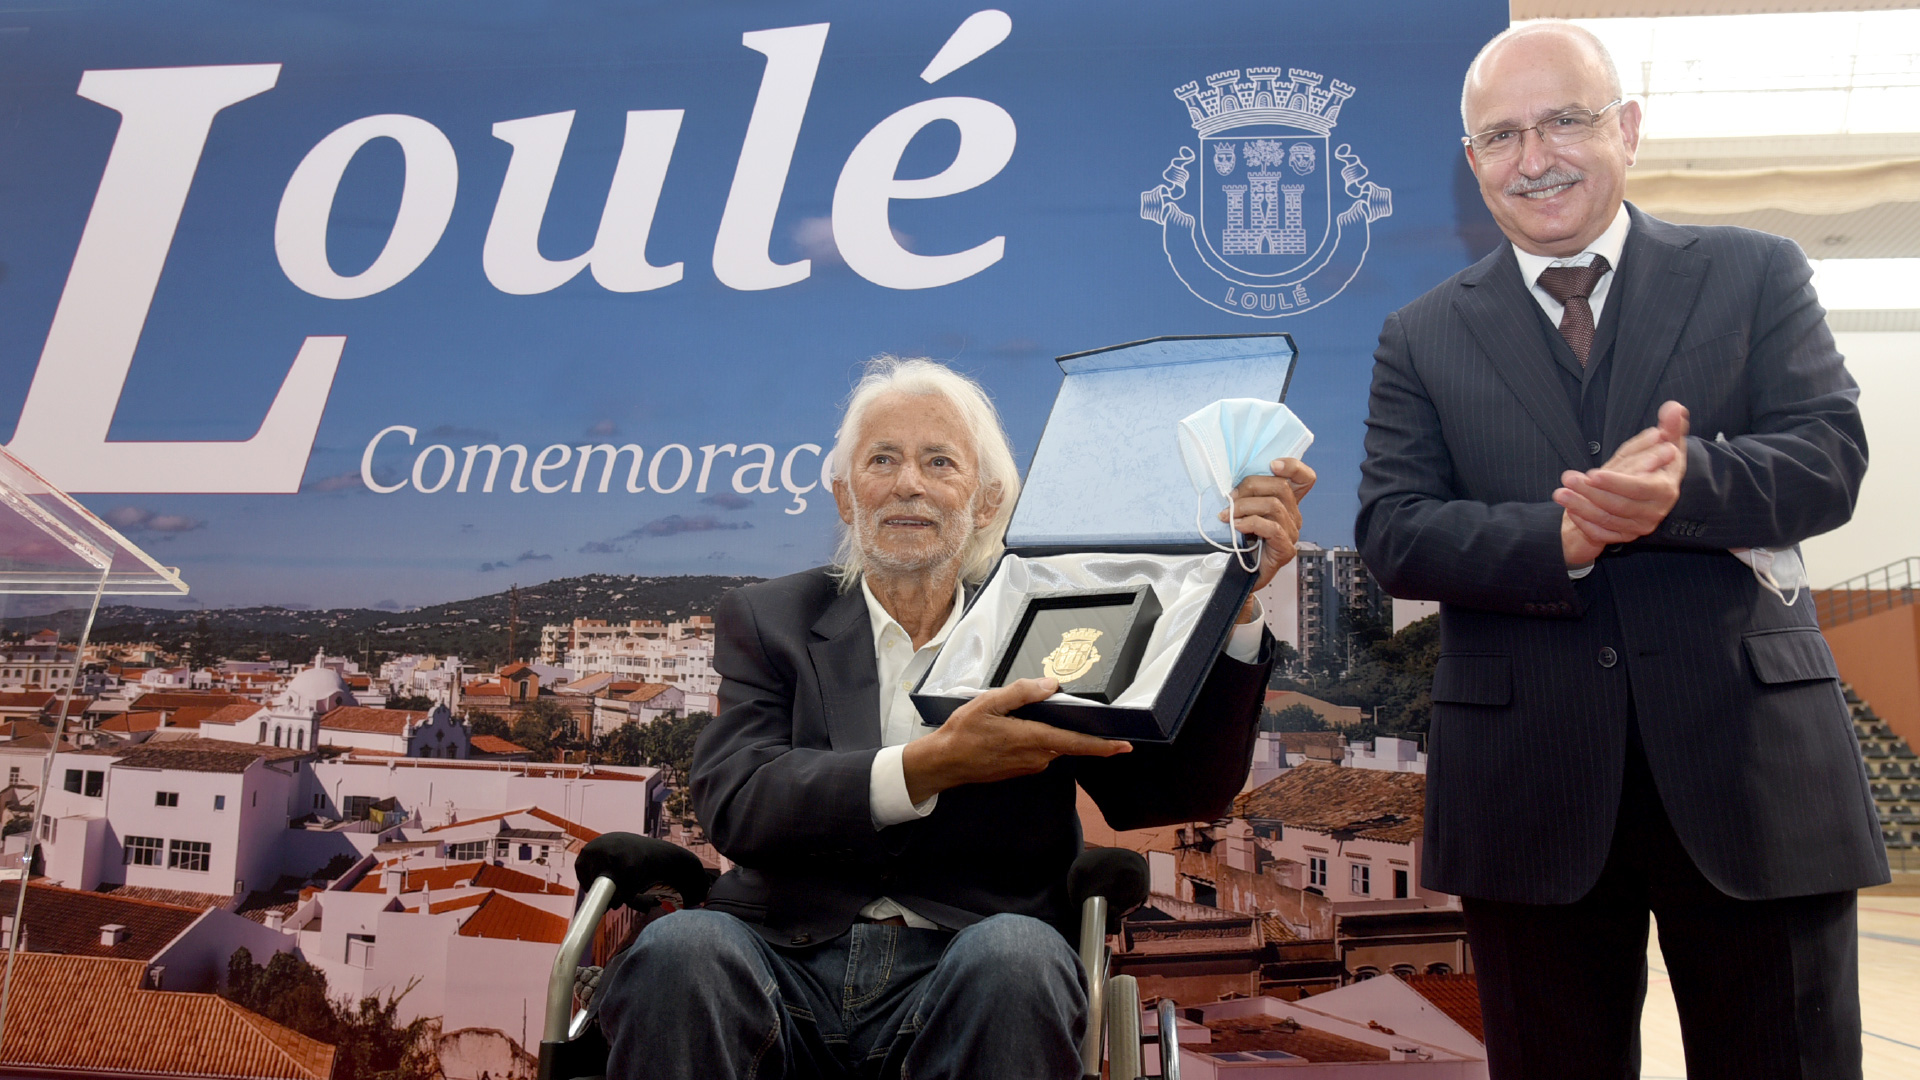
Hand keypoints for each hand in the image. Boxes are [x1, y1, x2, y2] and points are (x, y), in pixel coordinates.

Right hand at [901, 678, 1130, 803]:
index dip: (1103, 745)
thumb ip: (1022, 692)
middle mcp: (1036, 757)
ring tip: (1030, 714)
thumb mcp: (989, 702)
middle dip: (1077, 729)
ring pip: (1053, 745)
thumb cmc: (963, 733)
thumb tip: (1051, 685)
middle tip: (1073, 710)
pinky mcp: (1020, 768)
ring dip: (1051, 731)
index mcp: (1032, 739)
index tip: (1125, 745)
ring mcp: (1028, 765)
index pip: (1076, 743)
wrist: (944, 763)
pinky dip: (1038, 737)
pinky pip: (1039, 750)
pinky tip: (1018, 727)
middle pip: (1068, 742)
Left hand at [1221, 458, 1316, 602]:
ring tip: (1227, 515)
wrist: (1241, 576)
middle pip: (1281, 487)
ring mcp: (1292, 533)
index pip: (1305, 478)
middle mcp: (1294, 516)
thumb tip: (1234, 484)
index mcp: (1287, 503)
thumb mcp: (1244, 511)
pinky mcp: (1286, 550)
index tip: (1272, 465)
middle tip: (1230, 498)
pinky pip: (1272, 528)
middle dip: (1251, 487)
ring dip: (1245, 507)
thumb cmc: (1242, 541)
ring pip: (1274, 505)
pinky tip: (1236, 526)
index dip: (1293, 467)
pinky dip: (1251, 523)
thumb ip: (1246, 495)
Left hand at [1554, 402, 1688, 565]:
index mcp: (1665, 488)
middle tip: (1568, 478)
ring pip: (1607, 520)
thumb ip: (1670, 426)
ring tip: (1560, 492)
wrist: (1652, 488)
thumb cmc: (1657, 460)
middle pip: (1619, 505)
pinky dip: (1584, 523)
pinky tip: (1570, 510)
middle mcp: (1655, 511)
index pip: (1641, 488)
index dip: (1617, 483)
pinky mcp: (1625, 536)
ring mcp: (1639, 526)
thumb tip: (1674, 408)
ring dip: (1581, 507)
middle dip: (1590, 492)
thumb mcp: (1664, 442)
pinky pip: (1601, 534)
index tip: (1593, 474)